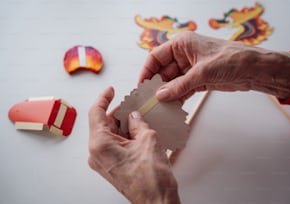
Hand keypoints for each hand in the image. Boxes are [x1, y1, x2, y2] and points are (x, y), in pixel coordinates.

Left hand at [88, 87, 179, 203]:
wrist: (156, 202)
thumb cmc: (151, 179)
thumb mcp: (148, 139)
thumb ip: (138, 123)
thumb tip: (134, 116)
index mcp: (100, 144)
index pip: (96, 113)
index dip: (104, 98)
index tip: (111, 91)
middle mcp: (96, 154)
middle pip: (103, 124)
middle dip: (117, 114)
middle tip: (132, 106)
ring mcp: (103, 162)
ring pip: (109, 135)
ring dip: (122, 125)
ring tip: (138, 120)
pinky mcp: (110, 167)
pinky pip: (113, 145)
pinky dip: (123, 137)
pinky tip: (137, 133)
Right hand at [139, 32, 289, 101]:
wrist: (254, 70)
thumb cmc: (232, 59)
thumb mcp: (202, 72)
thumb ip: (180, 85)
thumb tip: (161, 95)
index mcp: (182, 44)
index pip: (156, 57)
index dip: (147, 71)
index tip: (142, 86)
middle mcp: (184, 55)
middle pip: (163, 71)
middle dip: (157, 86)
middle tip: (150, 100)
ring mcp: (191, 69)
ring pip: (172, 82)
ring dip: (167, 94)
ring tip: (160, 107)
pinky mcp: (198, 80)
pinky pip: (182, 89)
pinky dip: (177, 97)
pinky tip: (172, 107)